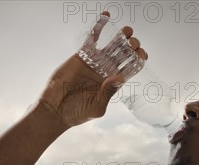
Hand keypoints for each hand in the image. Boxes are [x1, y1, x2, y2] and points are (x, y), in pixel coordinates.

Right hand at [39, 12, 147, 127]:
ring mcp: (95, 62)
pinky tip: (106, 17)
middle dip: (132, 46)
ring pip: (112, 45)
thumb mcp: (97, 107)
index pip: (131, 68)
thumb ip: (108, 93)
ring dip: (121, 36)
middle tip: (133, 43)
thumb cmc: (78, 113)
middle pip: (124, 54)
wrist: (56, 109)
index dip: (138, 59)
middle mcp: (107, 71)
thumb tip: (120, 78)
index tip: (141, 54)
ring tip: (128, 30)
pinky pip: (92, 38)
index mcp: (114, 83)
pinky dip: (99, 27)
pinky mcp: (82, 55)